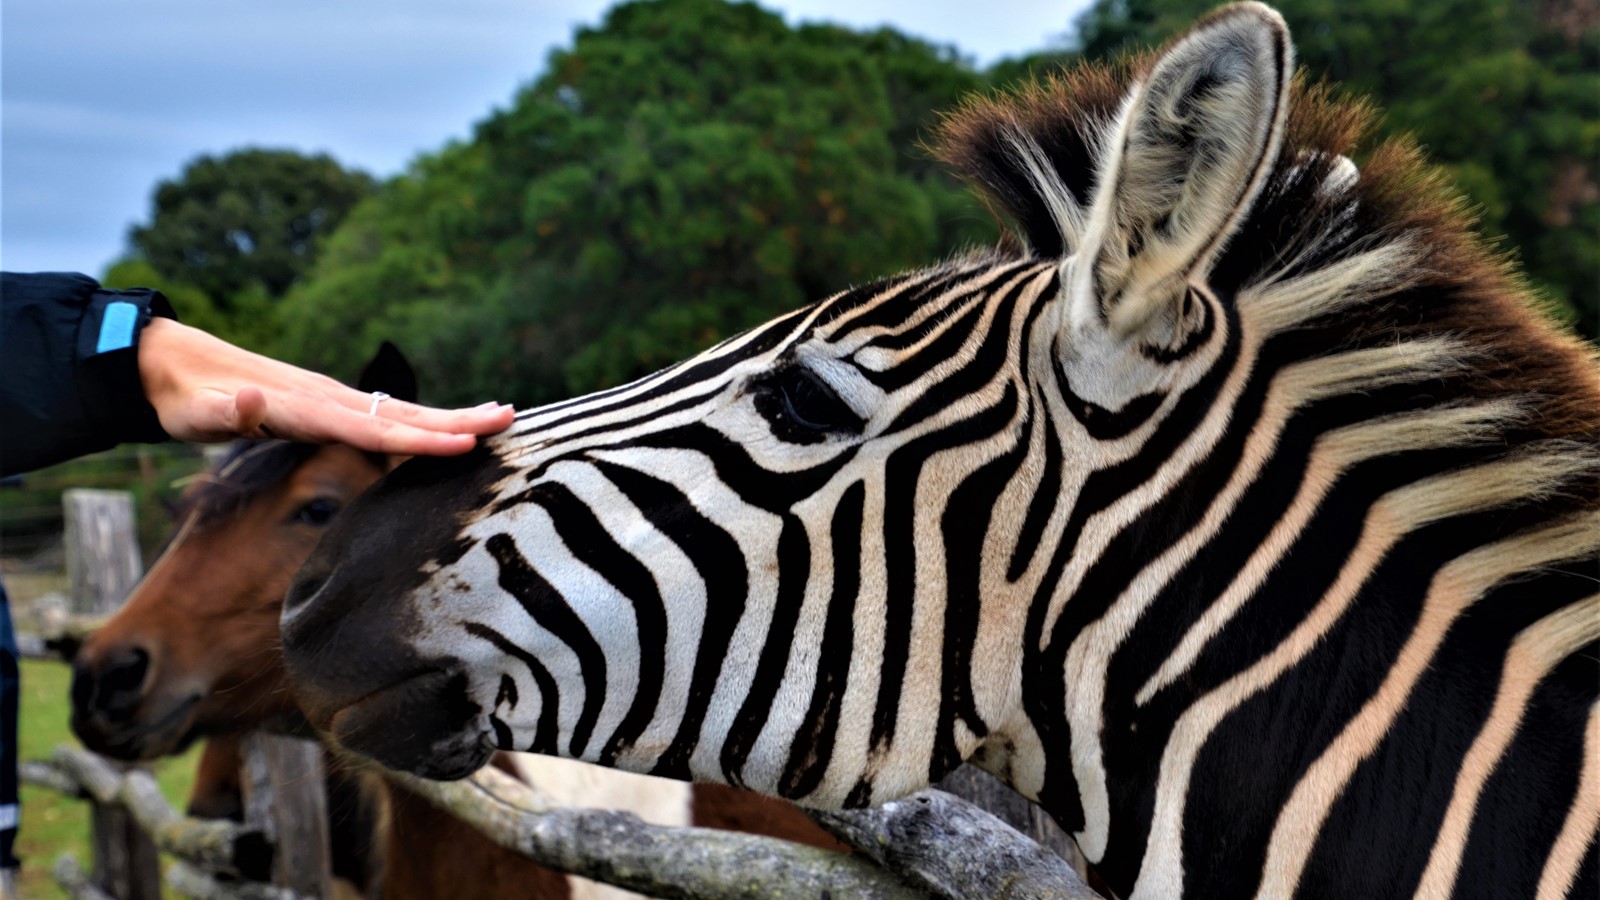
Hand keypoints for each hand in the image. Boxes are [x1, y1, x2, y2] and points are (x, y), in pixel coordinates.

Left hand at [137, 318, 513, 454]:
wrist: (173, 363)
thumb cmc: (183, 398)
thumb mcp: (192, 410)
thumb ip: (223, 410)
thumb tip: (251, 397)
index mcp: (306, 408)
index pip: (373, 429)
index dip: (419, 439)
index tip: (463, 443)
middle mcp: (329, 399)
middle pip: (403, 415)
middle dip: (457, 420)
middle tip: (509, 419)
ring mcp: (333, 399)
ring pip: (403, 412)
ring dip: (452, 416)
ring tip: (500, 414)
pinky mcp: (330, 404)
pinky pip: (388, 415)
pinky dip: (425, 419)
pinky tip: (447, 424)